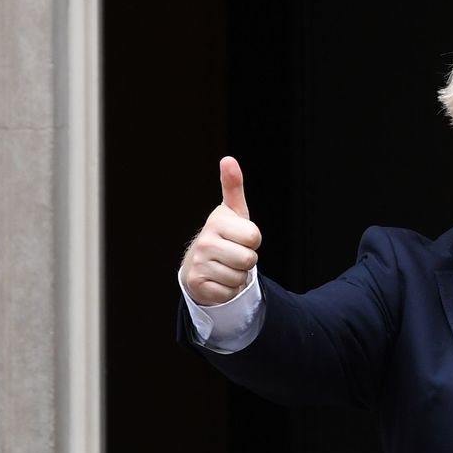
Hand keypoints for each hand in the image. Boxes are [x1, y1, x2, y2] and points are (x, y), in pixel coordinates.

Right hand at [180, 156, 262, 305]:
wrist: (200, 264)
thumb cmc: (224, 235)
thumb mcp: (233, 212)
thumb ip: (233, 186)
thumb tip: (228, 159)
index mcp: (216, 222)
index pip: (254, 236)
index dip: (253, 240)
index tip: (240, 237)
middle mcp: (204, 242)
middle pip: (249, 259)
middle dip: (247, 260)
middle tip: (234, 254)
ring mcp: (199, 264)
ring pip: (240, 278)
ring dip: (238, 276)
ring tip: (226, 266)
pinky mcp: (198, 286)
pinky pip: (230, 292)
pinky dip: (229, 290)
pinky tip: (218, 280)